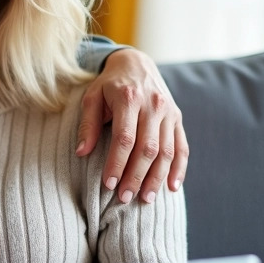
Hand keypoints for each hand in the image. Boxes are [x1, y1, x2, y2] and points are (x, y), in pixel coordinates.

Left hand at [76, 48, 187, 203]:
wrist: (136, 63)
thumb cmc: (108, 84)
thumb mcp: (92, 97)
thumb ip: (88, 124)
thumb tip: (81, 153)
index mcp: (129, 98)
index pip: (125, 138)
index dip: (117, 163)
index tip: (108, 184)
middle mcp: (153, 105)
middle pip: (147, 148)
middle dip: (136, 176)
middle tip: (124, 198)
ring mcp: (169, 112)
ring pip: (167, 151)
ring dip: (156, 178)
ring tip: (145, 199)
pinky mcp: (177, 118)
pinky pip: (182, 146)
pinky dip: (179, 168)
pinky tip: (171, 187)